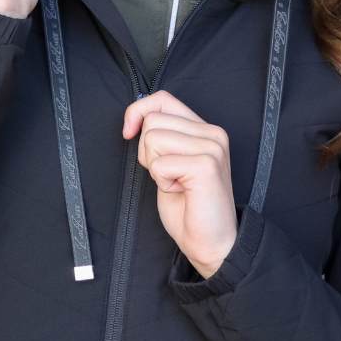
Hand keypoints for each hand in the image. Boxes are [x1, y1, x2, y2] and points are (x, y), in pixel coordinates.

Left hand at [123, 91, 237, 278]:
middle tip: (168, 174)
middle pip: (152, 121)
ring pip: (153, 139)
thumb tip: (136, 119)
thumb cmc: (189, 206)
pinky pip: (160, 163)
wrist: (211, 242)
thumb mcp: (169, 163)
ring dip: (155, 168)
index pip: (162, 98)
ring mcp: (212, 147)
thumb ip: (162, 137)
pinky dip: (162, 182)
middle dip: (147, 152)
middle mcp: (212, 133)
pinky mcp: (206, 165)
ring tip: (176, 183)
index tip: (128, 133)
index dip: (138, 112)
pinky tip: (181, 191)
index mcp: (204, 129)